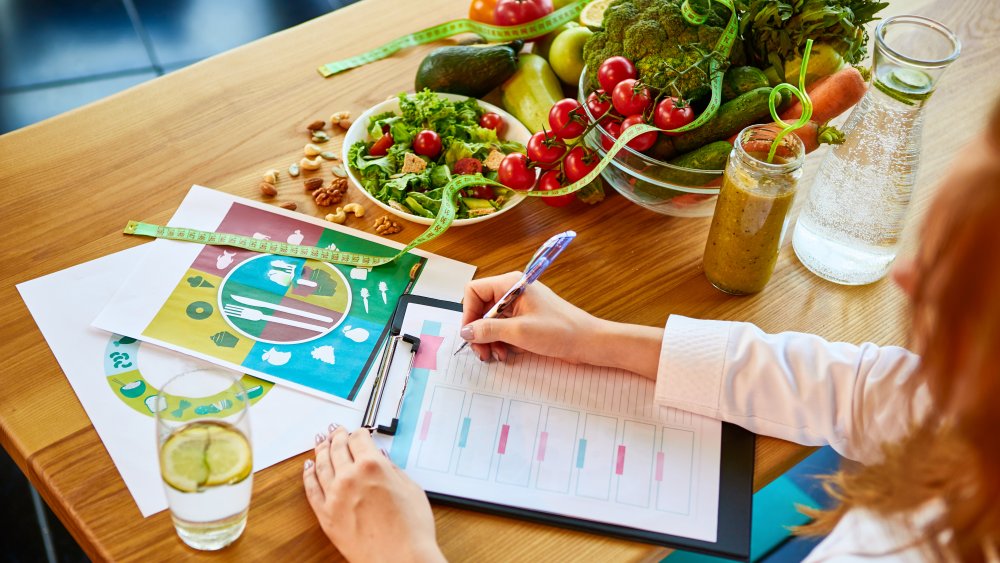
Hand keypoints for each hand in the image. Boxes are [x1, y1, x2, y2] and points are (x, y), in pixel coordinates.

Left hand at [303, 426, 444, 562]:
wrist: (400, 559)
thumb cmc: (411, 529)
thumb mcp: (411, 489)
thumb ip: (393, 470)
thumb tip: (382, 460)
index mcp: (372, 466)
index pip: (359, 439)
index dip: (359, 432)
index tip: (359, 433)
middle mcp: (350, 477)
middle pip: (338, 448)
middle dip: (337, 436)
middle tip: (336, 431)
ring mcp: (334, 496)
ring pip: (322, 464)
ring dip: (321, 450)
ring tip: (321, 442)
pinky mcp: (325, 515)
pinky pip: (311, 489)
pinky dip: (308, 475)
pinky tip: (308, 467)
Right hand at [460, 272, 663, 378]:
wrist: (589, 342)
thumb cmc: (560, 331)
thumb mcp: (520, 332)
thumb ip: (489, 330)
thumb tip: (465, 332)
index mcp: (512, 284)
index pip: (475, 291)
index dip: (468, 313)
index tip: (470, 335)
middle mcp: (514, 291)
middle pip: (481, 307)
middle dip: (479, 331)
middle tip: (482, 353)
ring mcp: (520, 306)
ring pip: (491, 320)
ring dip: (490, 339)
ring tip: (496, 356)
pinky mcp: (526, 319)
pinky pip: (504, 328)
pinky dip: (501, 341)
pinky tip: (506, 354)